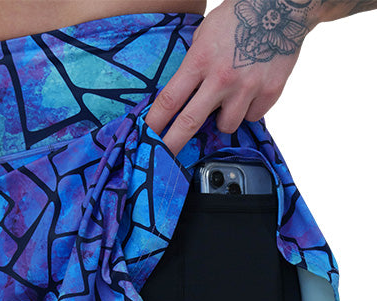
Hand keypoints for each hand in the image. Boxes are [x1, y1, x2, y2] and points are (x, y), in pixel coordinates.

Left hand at [144, 0, 313, 157]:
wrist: (281, 6)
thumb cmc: (238, 17)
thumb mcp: (204, 36)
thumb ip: (193, 66)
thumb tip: (184, 94)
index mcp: (200, 61)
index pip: (169, 100)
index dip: (155, 122)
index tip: (147, 137)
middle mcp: (221, 78)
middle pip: (190, 122)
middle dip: (173, 144)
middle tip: (164, 157)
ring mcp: (247, 87)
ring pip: (226, 126)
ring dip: (223, 119)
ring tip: (228, 99)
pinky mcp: (270, 92)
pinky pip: (252, 117)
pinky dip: (248, 110)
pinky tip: (250, 92)